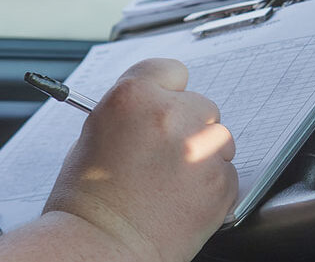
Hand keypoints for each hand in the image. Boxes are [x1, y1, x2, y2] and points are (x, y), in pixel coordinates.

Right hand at [43, 58, 236, 261]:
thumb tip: (156, 107)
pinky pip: (226, 172)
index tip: (167, 101)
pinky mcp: (221, 182)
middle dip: (188, 126)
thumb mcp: (95, 135)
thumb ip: (132, 112)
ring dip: (203, 153)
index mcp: (133, 97)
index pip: (170, 70)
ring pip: (218, 137)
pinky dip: (211, 185)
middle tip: (164, 155)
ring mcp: (200, 148)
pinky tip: (182, 200)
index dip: (167, 89)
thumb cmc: (87, 200)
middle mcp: (171, 116)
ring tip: (170, 182)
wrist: (99, 248)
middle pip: (200, 104)